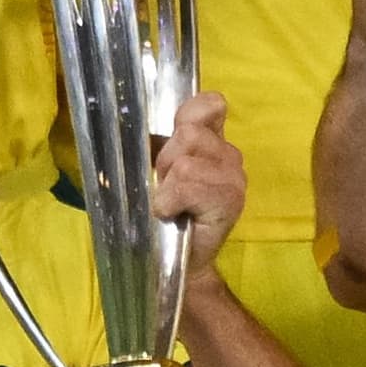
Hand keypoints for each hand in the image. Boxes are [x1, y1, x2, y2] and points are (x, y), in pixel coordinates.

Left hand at [147, 90, 243, 282]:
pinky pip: (186, 184)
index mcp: (215, 142)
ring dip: (167, 184)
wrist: (182, 263)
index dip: (186, 116)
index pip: (210, 104)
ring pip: (184, 161)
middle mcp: (230, 155)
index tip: (170, 142)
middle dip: (166, 159)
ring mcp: (234, 178)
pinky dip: (169, 200)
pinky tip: (172, 214)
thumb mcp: (161, 171)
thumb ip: (160, 141)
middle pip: (187, 132)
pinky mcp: (229, 200)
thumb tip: (131, 116)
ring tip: (171, 203)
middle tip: (167, 187)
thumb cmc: (167, 214)